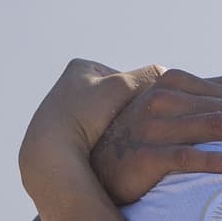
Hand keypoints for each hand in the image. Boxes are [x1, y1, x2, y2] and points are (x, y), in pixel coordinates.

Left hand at [20, 60, 163, 197]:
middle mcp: (73, 85)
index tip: (154, 111)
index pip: (127, 77)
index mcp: (82, 68)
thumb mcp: (123, 87)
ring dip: (122, 126)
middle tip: (144, 127)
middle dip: (133, 110)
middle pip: (120, 97)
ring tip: (128, 141)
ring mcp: (69, 110)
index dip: (145, 93)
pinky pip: (100, 132)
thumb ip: (149, 76)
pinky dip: (110, 139)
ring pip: (112, 116)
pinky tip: (113, 151)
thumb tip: (170, 73)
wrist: (51, 152)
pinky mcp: (68, 132)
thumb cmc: (83, 114)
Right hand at [90, 68, 221, 204]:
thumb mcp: (168, 110)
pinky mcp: (144, 156)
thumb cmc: (145, 138)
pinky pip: (188, 156)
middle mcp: (161, 99)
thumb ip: (199, 96)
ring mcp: (151, 127)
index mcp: (171, 83)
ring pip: (214, 127)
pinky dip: (215, 160)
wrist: (98, 168)